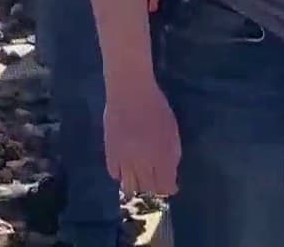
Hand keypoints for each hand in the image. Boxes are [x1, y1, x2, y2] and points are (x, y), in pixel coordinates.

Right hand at [103, 73, 180, 195]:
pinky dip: (120, 175)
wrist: (129, 92)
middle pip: (147, 189)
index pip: (165, 186)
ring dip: (136, 186)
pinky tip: (126, 169)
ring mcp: (124, 159)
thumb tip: (171, 174)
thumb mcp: (172, 130)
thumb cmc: (156, 107)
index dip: (169, 189)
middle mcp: (143, 162)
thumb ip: (173, 154)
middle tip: (155, 184)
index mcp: (162, 156)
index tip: (171, 187)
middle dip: (153, 190)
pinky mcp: (110, 153)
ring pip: (129, 186)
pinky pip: (114, 173)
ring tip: (140, 180)